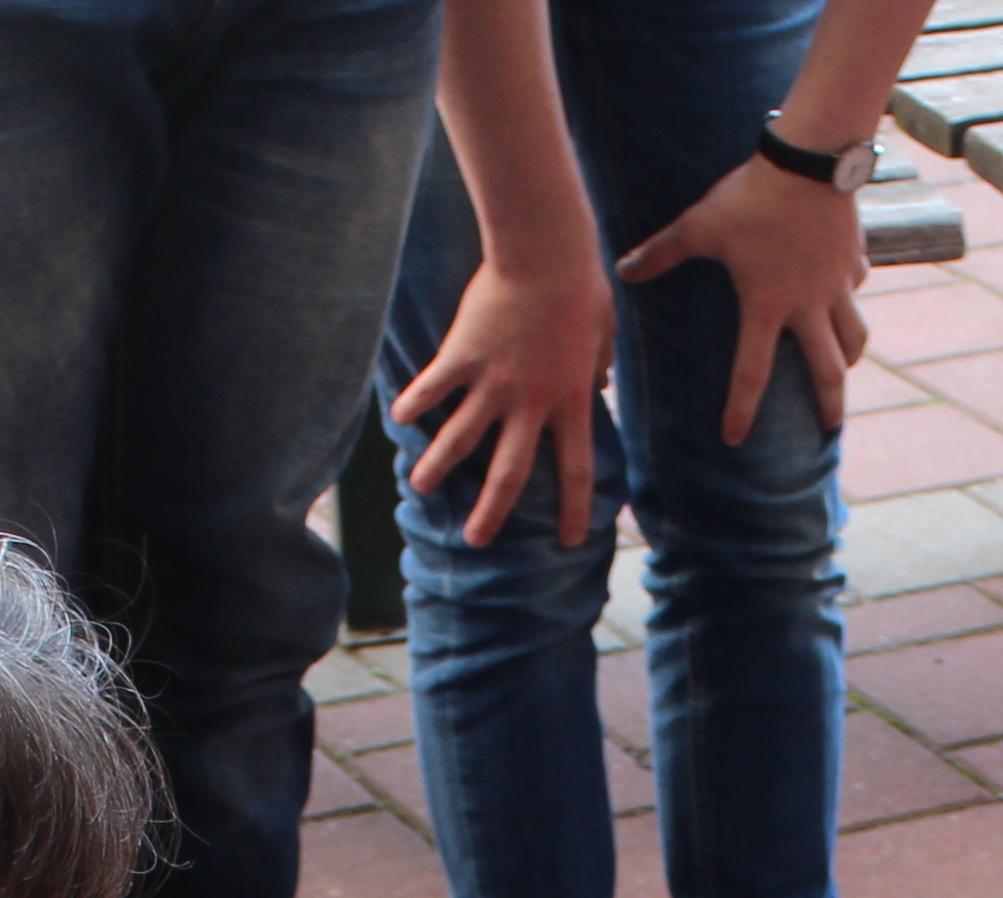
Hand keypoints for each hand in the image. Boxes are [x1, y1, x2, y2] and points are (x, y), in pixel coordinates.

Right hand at [392, 222, 617, 547]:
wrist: (545, 250)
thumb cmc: (580, 285)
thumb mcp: (602, 332)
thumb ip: (598, 367)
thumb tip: (597, 387)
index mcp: (571, 400)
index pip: (578, 469)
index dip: (574, 508)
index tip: (569, 540)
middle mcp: (531, 403)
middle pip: (510, 474)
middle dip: (492, 513)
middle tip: (477, 541)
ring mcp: (493, 382)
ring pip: (461, 440)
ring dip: (437, 467)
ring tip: (421, 487)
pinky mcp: (462, 356)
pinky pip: (432, 388)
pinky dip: (414, 404)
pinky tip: (399, 419)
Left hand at [617, 153, 872, 440]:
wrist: (810, 158)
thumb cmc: (752, 195)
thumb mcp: (700, 224)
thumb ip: (661, 252)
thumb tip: (622, 271)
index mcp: (767, 305)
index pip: (752, 371)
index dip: (742, 409)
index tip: (735, 440)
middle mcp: (807, 304)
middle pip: (826, 369)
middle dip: (829, 404)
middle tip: (829, 428)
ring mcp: (837, 283)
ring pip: (854, 336)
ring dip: (849, 357)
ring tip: (845, 369)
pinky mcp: (853, 258)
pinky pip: (856, 287)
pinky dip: (852, 296)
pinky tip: (847, 293)